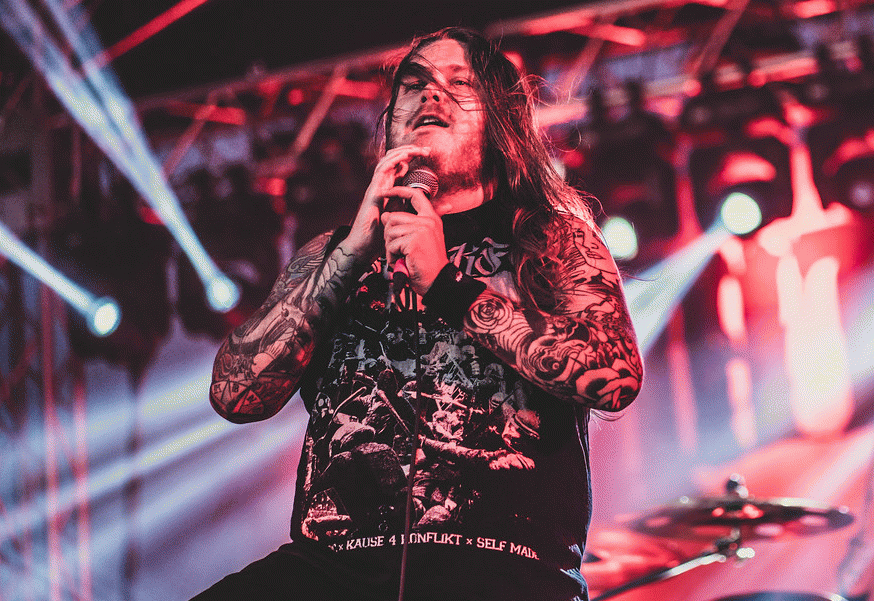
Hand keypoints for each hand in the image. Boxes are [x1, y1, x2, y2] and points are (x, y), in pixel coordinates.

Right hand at [340, 145, 429, 260]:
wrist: (366, 247)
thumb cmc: (385, 235)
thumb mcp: (413, 218)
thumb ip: (428, 209)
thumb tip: (449, 205)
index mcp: (393, 189)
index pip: (402, 165)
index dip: (414, 156)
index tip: (430, 153)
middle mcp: (384, 185)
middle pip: (395, 160)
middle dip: (410, 151)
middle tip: (426, 149)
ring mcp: (377, 186)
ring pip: (387, 161)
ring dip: (402, 152)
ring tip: (415, 149)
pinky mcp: (373, 190)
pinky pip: (381, 170)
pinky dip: (392, 160)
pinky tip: (403, 157)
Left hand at [381, 184, 449, 294]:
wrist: (437, 281)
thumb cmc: (427, 263)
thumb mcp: (422, 240)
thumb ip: (408, 225)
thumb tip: (386, 215)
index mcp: (432, 218)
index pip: (415, 195)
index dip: (399, 191)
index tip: (386, 192)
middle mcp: (428, 221)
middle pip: (394, 217)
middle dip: (389, 235)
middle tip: (397, 249)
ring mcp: (422, 230)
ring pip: (390, 231)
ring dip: (390, 248)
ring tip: (401, 256)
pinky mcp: (414, 241)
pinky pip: (391, 245)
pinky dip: (392, 256)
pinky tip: (402, 262)